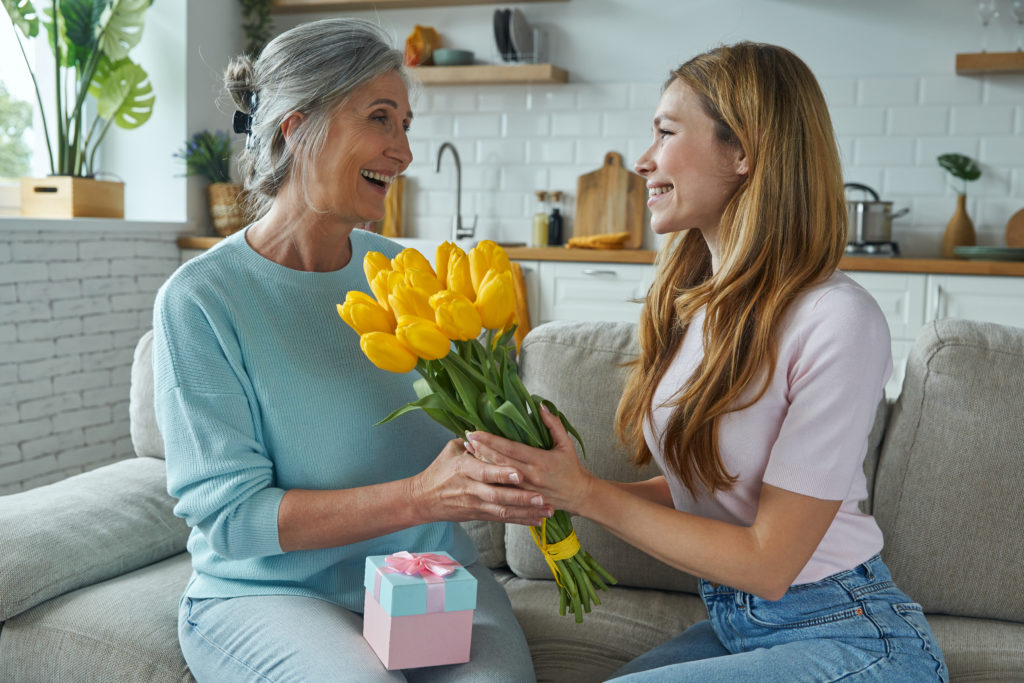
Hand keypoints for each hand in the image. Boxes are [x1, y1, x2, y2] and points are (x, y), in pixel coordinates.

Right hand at [410, 438, 552, 525]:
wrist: (423, 499)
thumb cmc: (439, 470)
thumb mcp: (452, 450)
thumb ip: (472, 441)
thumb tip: (491, 427)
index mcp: (464, 469)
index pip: (485, 472)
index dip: (502, 473)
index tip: (520, 473)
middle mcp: (471, 489)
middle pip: (498, 496)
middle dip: (521, 498)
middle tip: (542, 496)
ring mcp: (476, 505)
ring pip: (504, 511)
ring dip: (527, 511)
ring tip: (547, 511)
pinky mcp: (480, 515)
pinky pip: (503, 519)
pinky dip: (521, 520)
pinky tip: (537, 520)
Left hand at [466, 405, 594, 515]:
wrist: (579, 496)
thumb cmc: (572, 468)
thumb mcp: (566, 443)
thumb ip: (553, 424)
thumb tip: (540, 406)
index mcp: (540, 460)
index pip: (510, 448)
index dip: (490, 440)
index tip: (475, 432)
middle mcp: (530, 475)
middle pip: (499, 461)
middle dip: (480, 449)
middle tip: (466, 438)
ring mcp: (524, 489)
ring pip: (497, 476)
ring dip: (481, 463)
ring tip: (467, 451)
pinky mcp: (522, 498)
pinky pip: (502, 487)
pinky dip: (489, 477)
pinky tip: (478, 469)